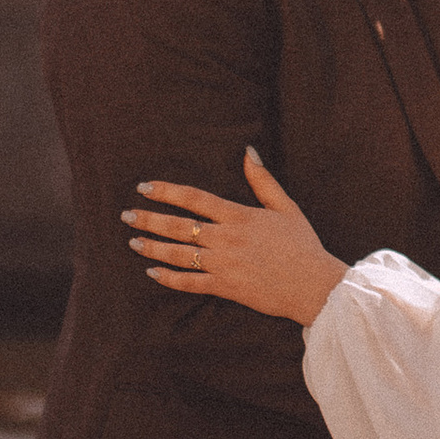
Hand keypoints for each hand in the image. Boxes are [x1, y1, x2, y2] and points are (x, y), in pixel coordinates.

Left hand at [125, 150, 348, 324]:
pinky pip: (189, 283)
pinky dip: (168, 278)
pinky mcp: (225, 287)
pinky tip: (152, 272)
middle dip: (148, 220)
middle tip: (126, 215)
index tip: (144, 188)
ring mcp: (223, 265)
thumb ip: (262, 180)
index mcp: (238, 216)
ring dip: (152, 247)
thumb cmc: (302, 245)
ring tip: (133, 241)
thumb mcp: (285, 207)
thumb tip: (248, 151)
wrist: (313, 285)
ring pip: (178, 254)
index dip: (166, 192)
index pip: (194, 199)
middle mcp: (225, 239)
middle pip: (178, 226)